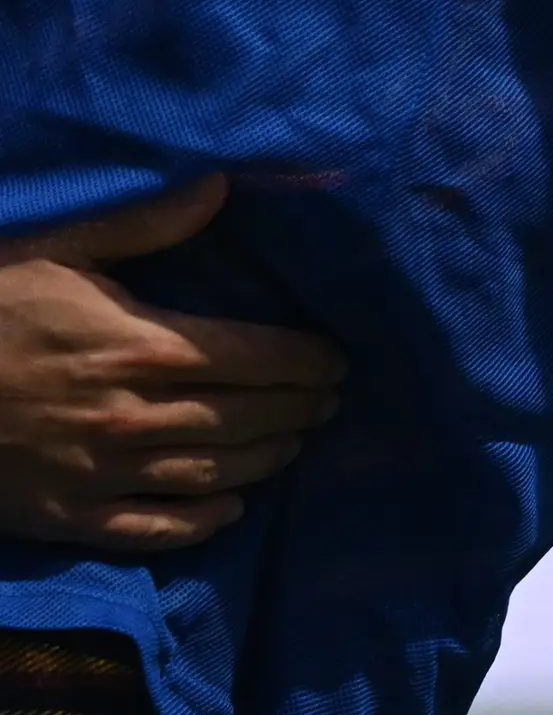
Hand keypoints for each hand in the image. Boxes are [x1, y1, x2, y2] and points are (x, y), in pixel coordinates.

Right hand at [0, 178, 347, 549]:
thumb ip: (141, 223)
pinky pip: (154, 529)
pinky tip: (230, 509)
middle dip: (301, 407)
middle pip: (248, 417)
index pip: (258, 357)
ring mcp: (103, 474)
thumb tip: (219, 184)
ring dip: (267, 459)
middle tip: (332, 399)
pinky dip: (201, 522)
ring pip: (214, 473)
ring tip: (298, 441)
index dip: (308, 360)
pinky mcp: (68, 517)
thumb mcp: (52, 249)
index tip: (339, 357)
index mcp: (142, 347)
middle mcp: (136, 417)